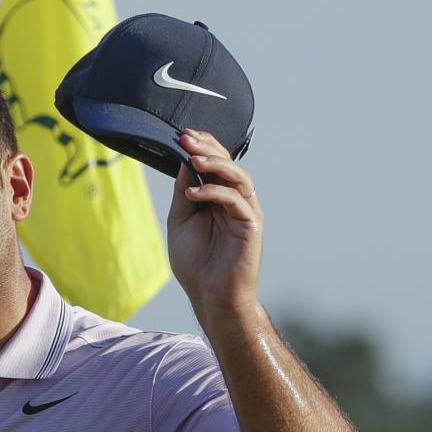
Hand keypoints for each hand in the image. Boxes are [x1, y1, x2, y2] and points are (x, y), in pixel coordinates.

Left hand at [167, 128, 262, 323]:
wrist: (209, 295)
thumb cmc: (196, 263)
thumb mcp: (181, 221)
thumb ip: (183, 192)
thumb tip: (183, 162)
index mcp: (219, 198)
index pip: (214, 164)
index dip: (202, 147)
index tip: (181, 135)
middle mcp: (235, 201)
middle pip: (228, 164)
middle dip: (207, 148)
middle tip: (186, 138)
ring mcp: (246, 211)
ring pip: (238, 176)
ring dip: (215, 164)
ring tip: (192, 158)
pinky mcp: (251, 225)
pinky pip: (235, 200)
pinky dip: (213, 193)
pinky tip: (192, 194)